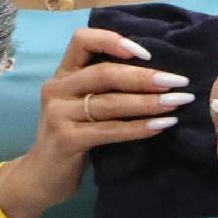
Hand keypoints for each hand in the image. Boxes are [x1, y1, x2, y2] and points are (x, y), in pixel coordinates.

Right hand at [0, 27, 191, 217]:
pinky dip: (138, 128)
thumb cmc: (70, 137)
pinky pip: (110, 130)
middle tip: (177, 82)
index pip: (82, 40)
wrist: (40, 178)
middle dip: (145, 77)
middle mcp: (57, 88)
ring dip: (148, 102)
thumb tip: (155, 73)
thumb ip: (102, 87)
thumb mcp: (80, 105)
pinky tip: (160, 126)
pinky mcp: (66, 139)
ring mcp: (59, 114)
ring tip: (176, 103)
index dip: (114, 40)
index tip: (146, 54)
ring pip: (110, 102)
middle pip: (104, 73)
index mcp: (62, 74)